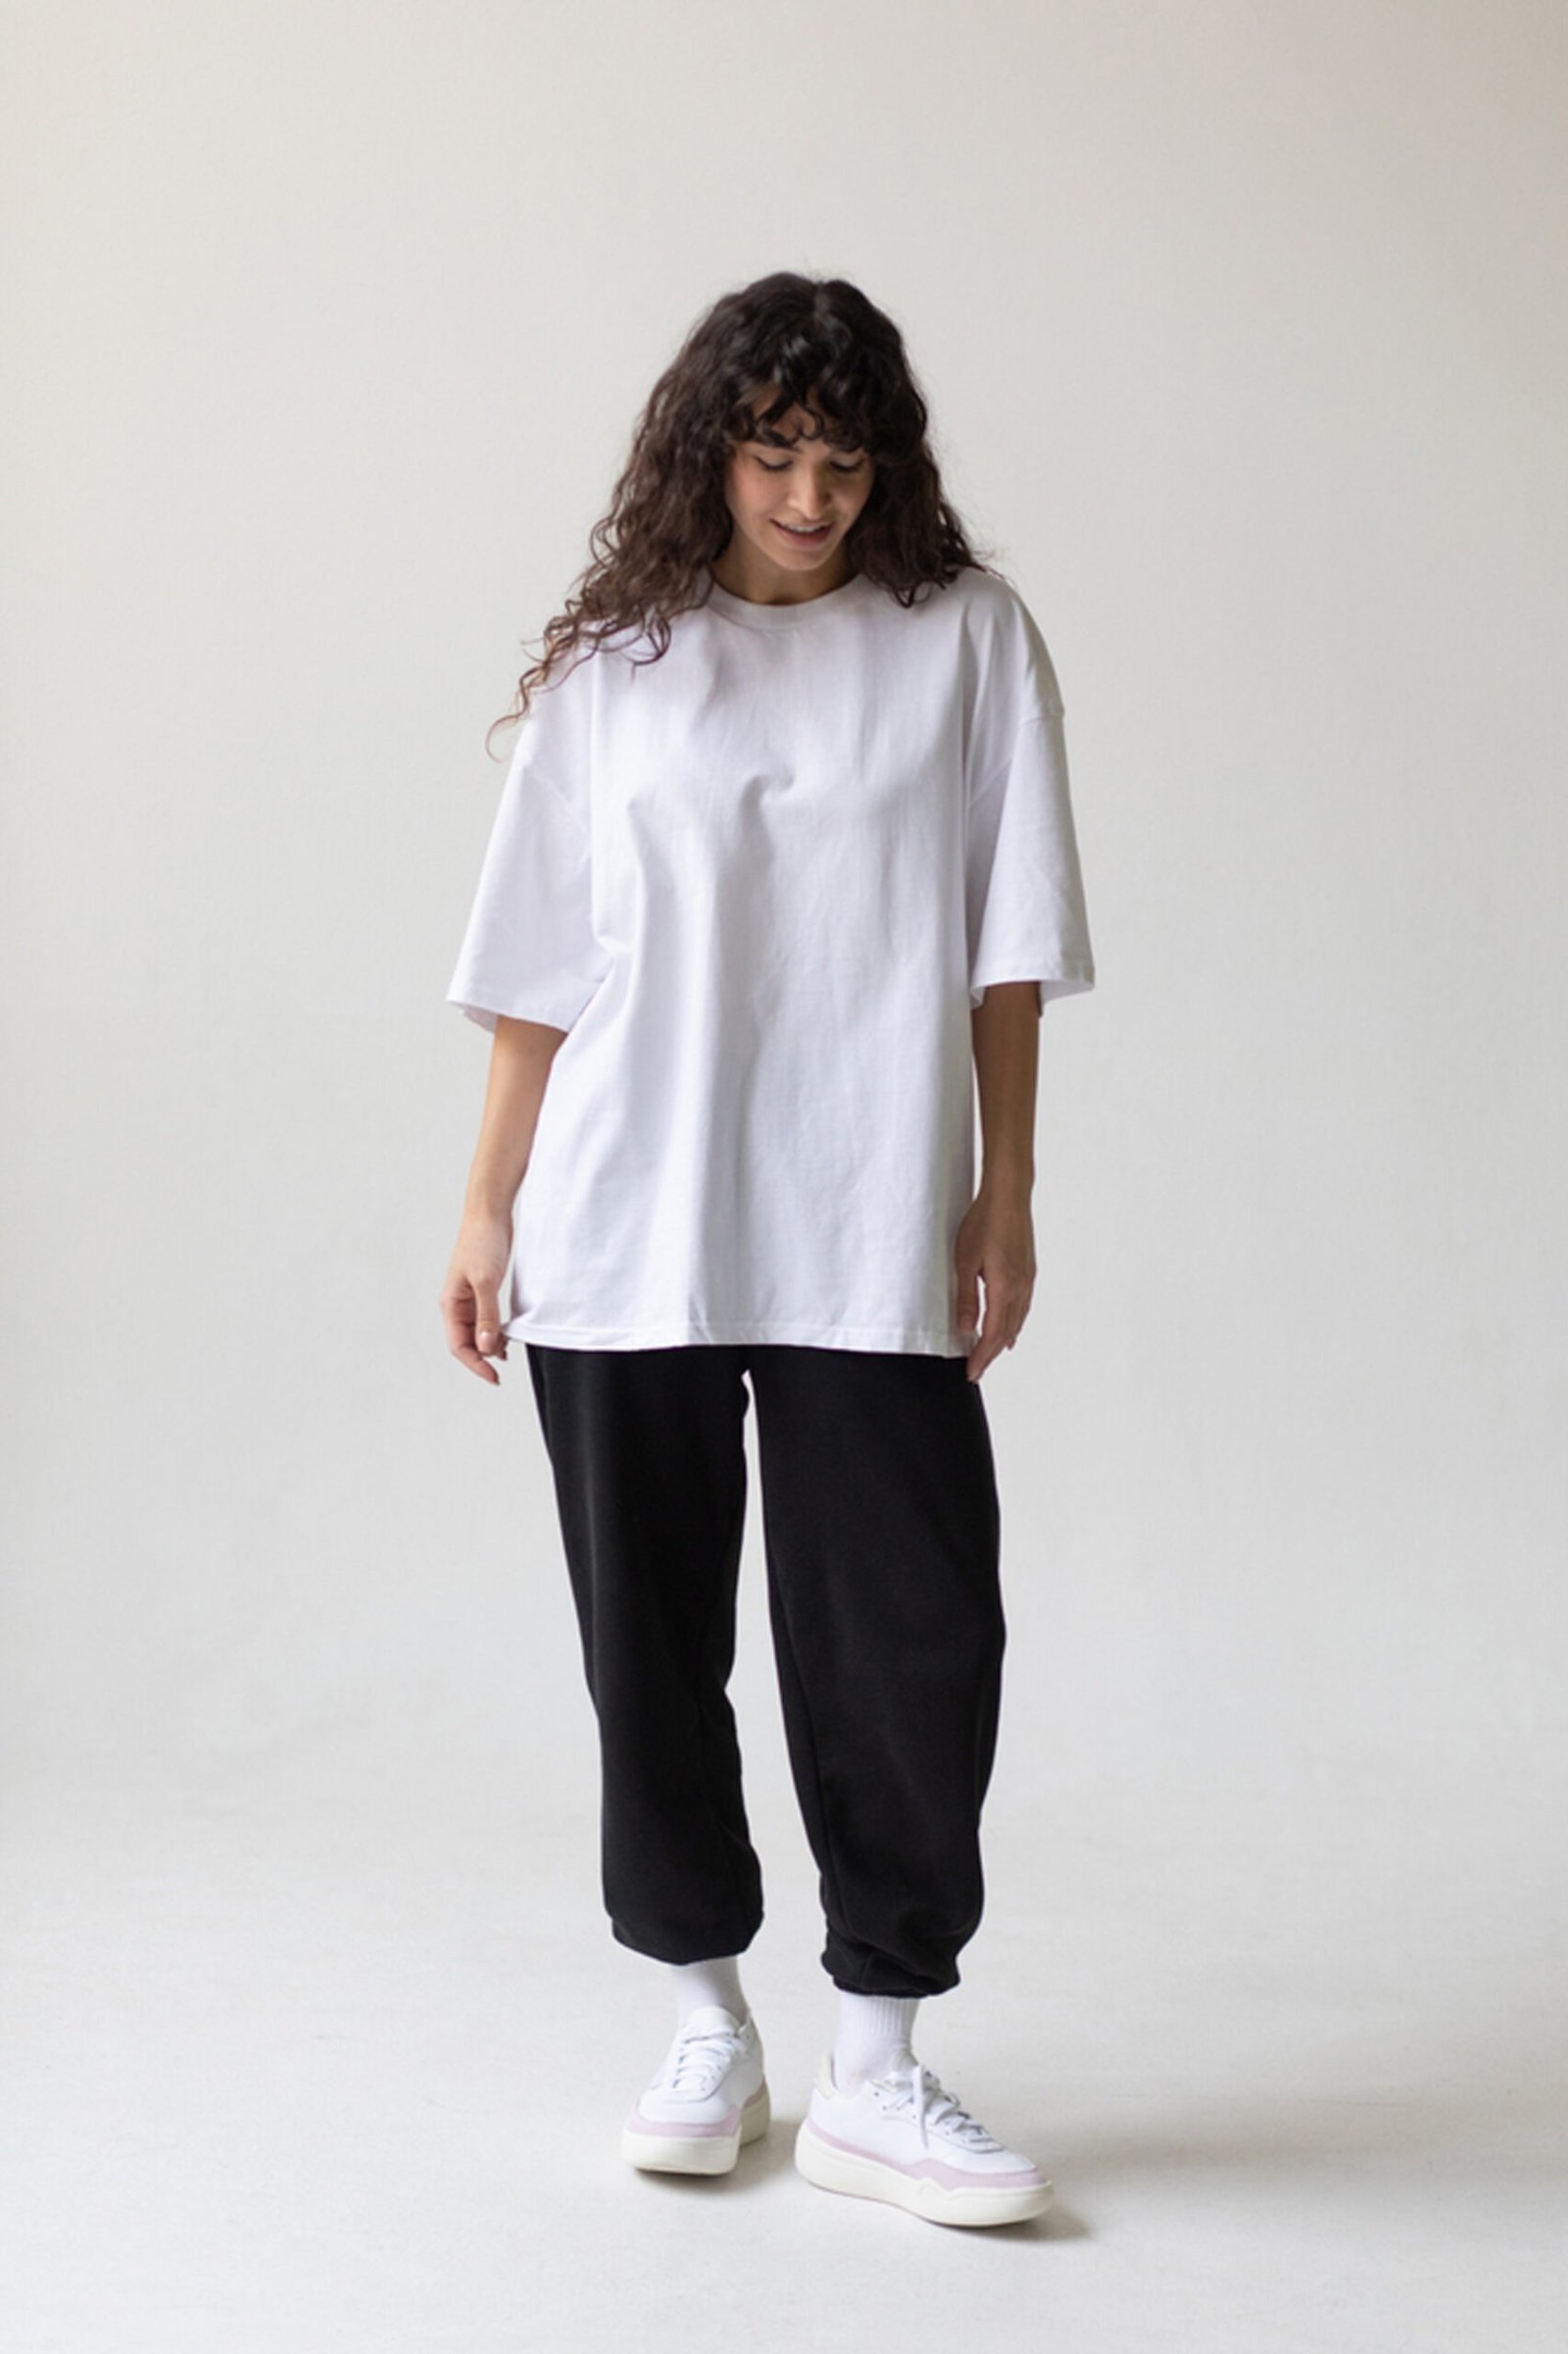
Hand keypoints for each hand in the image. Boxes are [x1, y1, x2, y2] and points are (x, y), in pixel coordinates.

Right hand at [439, 1214, 513, 1384]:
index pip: (458, 1345)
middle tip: (501, 1368)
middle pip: (466, 1342)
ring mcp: (470, 1297)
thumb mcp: (486, 1282)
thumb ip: (487, 1315)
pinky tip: (507, 1335)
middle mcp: (457, 1304)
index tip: (493, 1377)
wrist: (490, 1214)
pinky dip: (495, 1330)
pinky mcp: (483, 1290)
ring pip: (477, 1331)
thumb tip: (486, 1346)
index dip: (475, 1364)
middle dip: (482, 1357)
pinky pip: (486, 1318)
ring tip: (507, 1352)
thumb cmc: (483, 1242)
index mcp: (451, 1303)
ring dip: (489, 1344)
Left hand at [954, 1183, 1036, 1381]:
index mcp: (1004, 1288)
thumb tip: (965, 1329)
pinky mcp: (1028, 1271)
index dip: (982, 1356)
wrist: (1009, 1196)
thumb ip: (966, 1298)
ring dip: (1003, 1340)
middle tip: (977, 1369)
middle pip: (1007, 1332)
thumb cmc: (984, 1222)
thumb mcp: (964, 1261)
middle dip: (991, 1353)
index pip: (992, 1334)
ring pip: (1017, 1321)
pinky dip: (1014, 1323)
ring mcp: (1027, 1280)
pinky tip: (1010, 1327)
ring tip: (991, 1354)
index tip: (972, 1372)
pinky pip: (1023, 1307)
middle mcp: (1021, 1288)